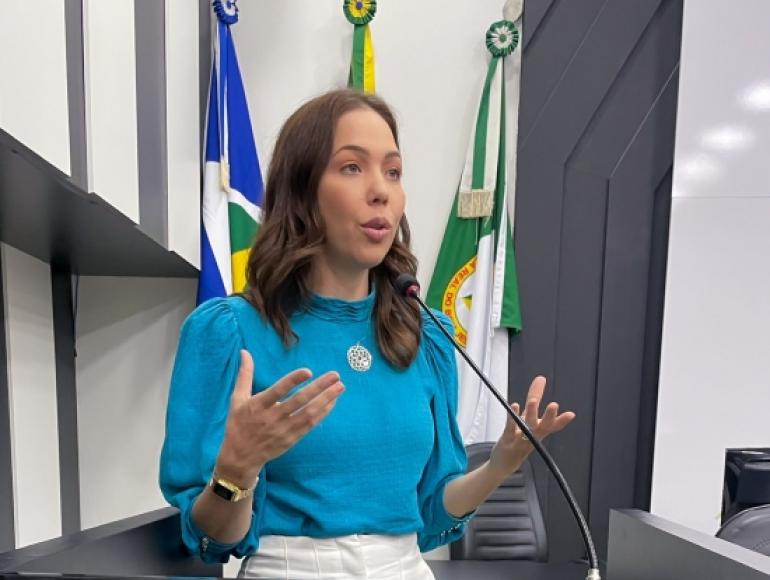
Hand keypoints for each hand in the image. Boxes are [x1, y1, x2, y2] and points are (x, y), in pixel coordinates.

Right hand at [215, 350, 344, 486]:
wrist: (240, 456)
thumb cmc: (239, 423)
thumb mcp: (237, 399)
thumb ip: (244, 374)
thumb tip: (245, 352)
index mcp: (258, 405)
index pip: (278, 391)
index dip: (293, 381)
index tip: (308, 371)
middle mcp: (272, 418)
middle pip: (299, 401)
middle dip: (319, 387)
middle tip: (335, 375)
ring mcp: (283, 430)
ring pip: (308, 413)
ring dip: (326, 399)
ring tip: (340, 387)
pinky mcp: (291, 439)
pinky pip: (310, 424)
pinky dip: (322, 413)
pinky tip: (332, 401)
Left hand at [488, 376, 574, 476]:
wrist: (504, 463)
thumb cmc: (519, 437)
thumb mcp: (528, 416)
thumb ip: (535, 396)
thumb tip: (541, 377)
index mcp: (539, 431)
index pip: (553, 426)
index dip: (562, 421)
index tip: (571, 414)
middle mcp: (532, 436)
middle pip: (543, 427)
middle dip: (549, 417)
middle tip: (554, 405)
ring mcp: (520, 439)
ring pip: (527, 427)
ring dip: (531, 415)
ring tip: (533, 402)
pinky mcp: (507, 440)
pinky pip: (510, 428)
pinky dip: (512, 418)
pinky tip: (515, 406)